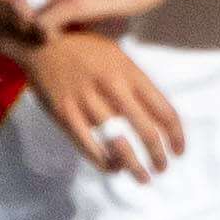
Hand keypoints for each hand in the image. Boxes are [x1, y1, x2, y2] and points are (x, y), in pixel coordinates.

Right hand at [20, 30, 188, 179]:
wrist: (41, 42)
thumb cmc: (85, 49)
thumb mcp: (117, 57)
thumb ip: (136, 84)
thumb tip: (158, 119)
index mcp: (129, 71)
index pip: (163, 109)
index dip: (176, 135)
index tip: (179, 151)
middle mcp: (112, 86)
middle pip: (145, 130)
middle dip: (158, 156)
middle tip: (162, 168)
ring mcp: (87, 101)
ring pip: (118, 143)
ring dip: (134, 166)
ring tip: (142, 177)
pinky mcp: (65, 113)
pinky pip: (89, 146)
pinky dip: (104, 162)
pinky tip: (113, 168)